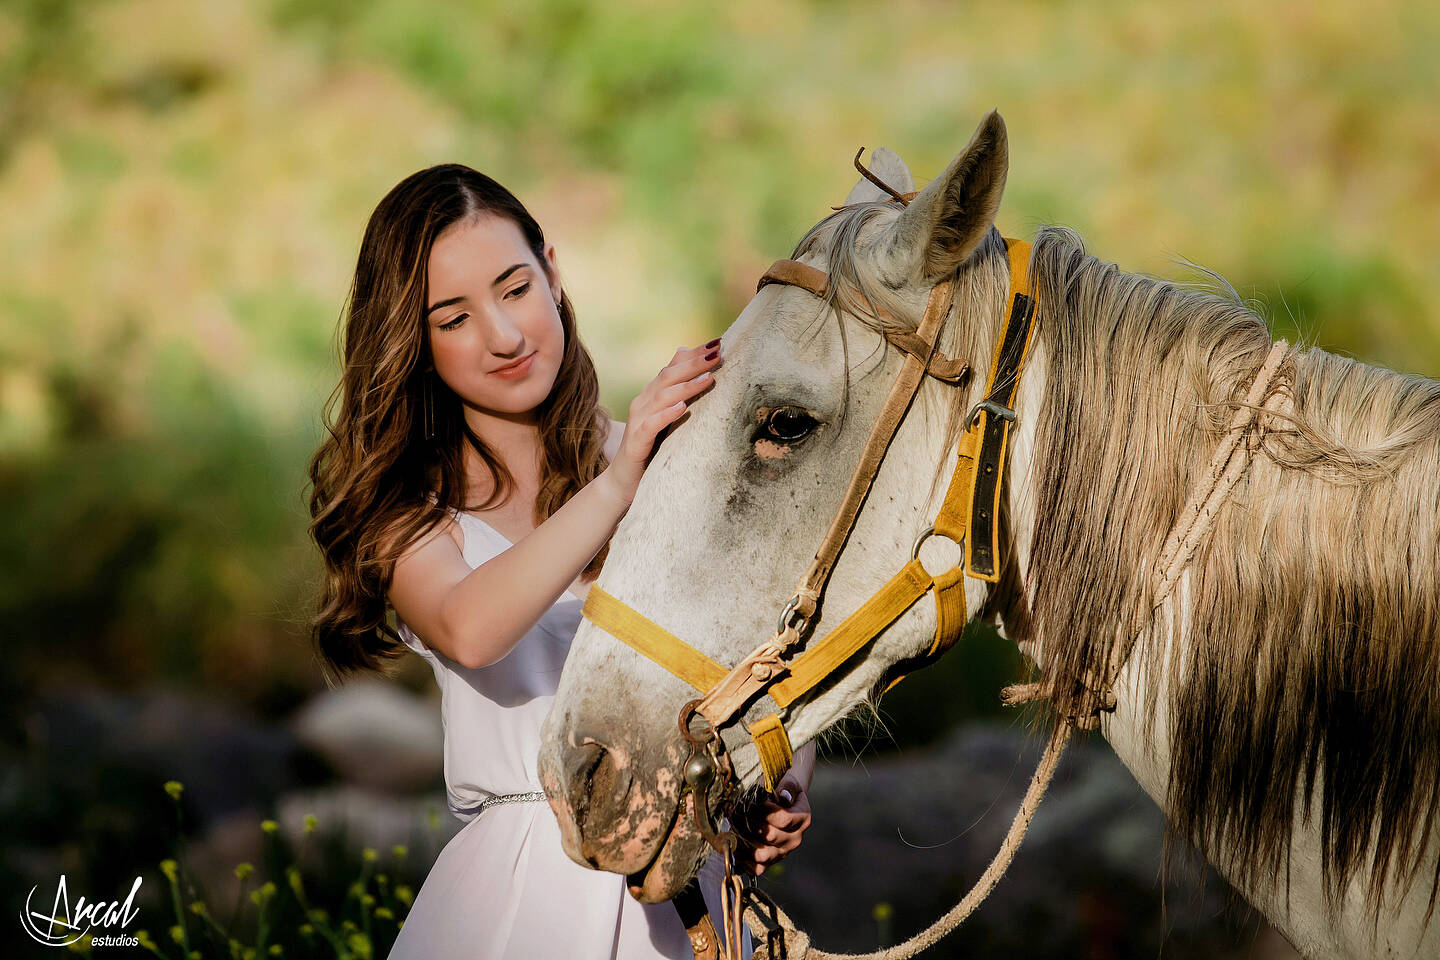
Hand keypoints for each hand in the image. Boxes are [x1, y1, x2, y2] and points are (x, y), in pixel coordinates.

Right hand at [601, 338, 721, 505]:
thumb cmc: (651, 447)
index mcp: (652, 394)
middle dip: (695, 363)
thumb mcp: (668, 418)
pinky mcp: (636, 442)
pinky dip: (666, 414)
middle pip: (669, 376)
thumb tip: (695, 368)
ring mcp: (638, 420)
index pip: (674, 367)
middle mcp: (644, 402)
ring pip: (662, 396)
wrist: (624, 480)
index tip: (719, 343)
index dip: (695, 354)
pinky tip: (682, 408)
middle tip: (718, 353)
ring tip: (709, 378)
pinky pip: (650, 425)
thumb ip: (679, 394)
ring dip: (687, 386)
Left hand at [733, 776, 812, 876]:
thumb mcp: (789, 781)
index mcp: (803, 819)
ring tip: (734, 827)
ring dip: (744, 841)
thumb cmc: (783, 789)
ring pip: (763, 855)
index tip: (754, 802)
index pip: (784, 819)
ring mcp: (783, 852)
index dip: (766, 811)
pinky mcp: (771, 861)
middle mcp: (795, 838)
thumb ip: (787, 787)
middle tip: (737, 813)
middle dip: (750, 823)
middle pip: (771, 836)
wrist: (783, 801)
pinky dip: (744, 859)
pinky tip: (734, 844)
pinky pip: (757, 868)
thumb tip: (783, 797)